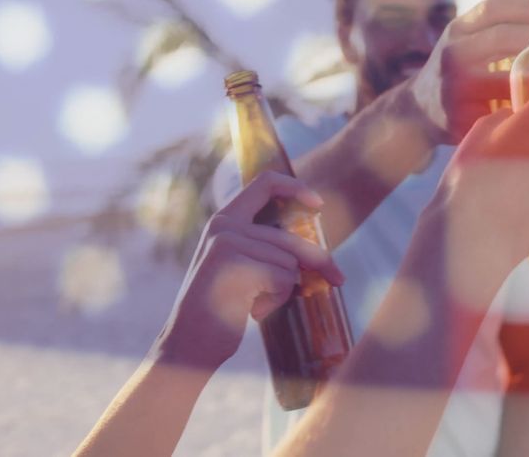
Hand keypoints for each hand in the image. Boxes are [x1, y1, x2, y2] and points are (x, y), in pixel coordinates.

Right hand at [153, 172, 343, 368]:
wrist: (189, 345)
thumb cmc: (223, 309)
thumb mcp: (243, 266)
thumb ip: (267, 247)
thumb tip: (318, 248)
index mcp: (224, 219)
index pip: (265, 182)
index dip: (296, 188)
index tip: (318, 203)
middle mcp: (223, 225)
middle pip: (290, 237)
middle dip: (319, 260)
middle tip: (338, 279)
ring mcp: (227, 243)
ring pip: (289, 261)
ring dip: (283, 289)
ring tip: (254, 302)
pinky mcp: (234, 265)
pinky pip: (283, 279)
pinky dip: (276, 300)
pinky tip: (251, 310)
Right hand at [407, 0, 528, 143]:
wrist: (420, 111)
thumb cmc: (459, 68)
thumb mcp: (468, 38)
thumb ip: (497, 18)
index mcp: (459, 29)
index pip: (494, 5)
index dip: (528, 4)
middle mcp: (453, 53)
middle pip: (501, 36)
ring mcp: (454, 87)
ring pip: (505, 79)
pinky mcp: (460, 118)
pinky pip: (501, 113)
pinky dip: (525, 107)